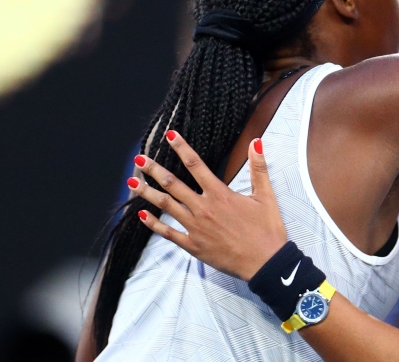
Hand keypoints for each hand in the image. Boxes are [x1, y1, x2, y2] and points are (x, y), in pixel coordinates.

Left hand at [128, 131, 287, 280]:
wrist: (265, 263)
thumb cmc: (267, 230)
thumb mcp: (266, 196)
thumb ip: (258, 168)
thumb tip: (255, 143)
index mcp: (220, 194)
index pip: (196, 165)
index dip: (182, 148)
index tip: (170, 136)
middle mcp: (204, 208)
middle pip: (173, 184)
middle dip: (154, 169)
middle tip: (139, 159)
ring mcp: (195, 227)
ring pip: (166, 206)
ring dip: (148, 193)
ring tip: (132, 182)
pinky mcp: (193, 245)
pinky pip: (168, 233)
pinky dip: (154, 224)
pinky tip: (142, 216)